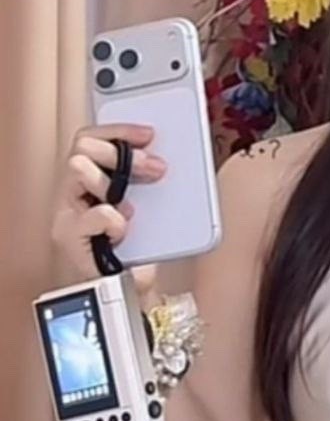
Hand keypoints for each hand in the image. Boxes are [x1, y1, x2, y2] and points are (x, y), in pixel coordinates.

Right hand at [51, 123, 167, 300]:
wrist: (132, 290)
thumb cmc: (138, 249)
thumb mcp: (148, 205)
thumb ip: (149, 180)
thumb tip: (170, 154)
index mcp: (90, 181)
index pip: (91, 138)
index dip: (119, 130)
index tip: (149, 134)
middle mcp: (72, 194)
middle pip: (81, 147)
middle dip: (120, 152)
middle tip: (154, 168)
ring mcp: (67, 214)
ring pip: (77, 168)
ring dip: (111, 178)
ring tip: (133, 201)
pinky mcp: (70, 238)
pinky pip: (94, 213)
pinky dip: (114, 219)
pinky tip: (124, 230)